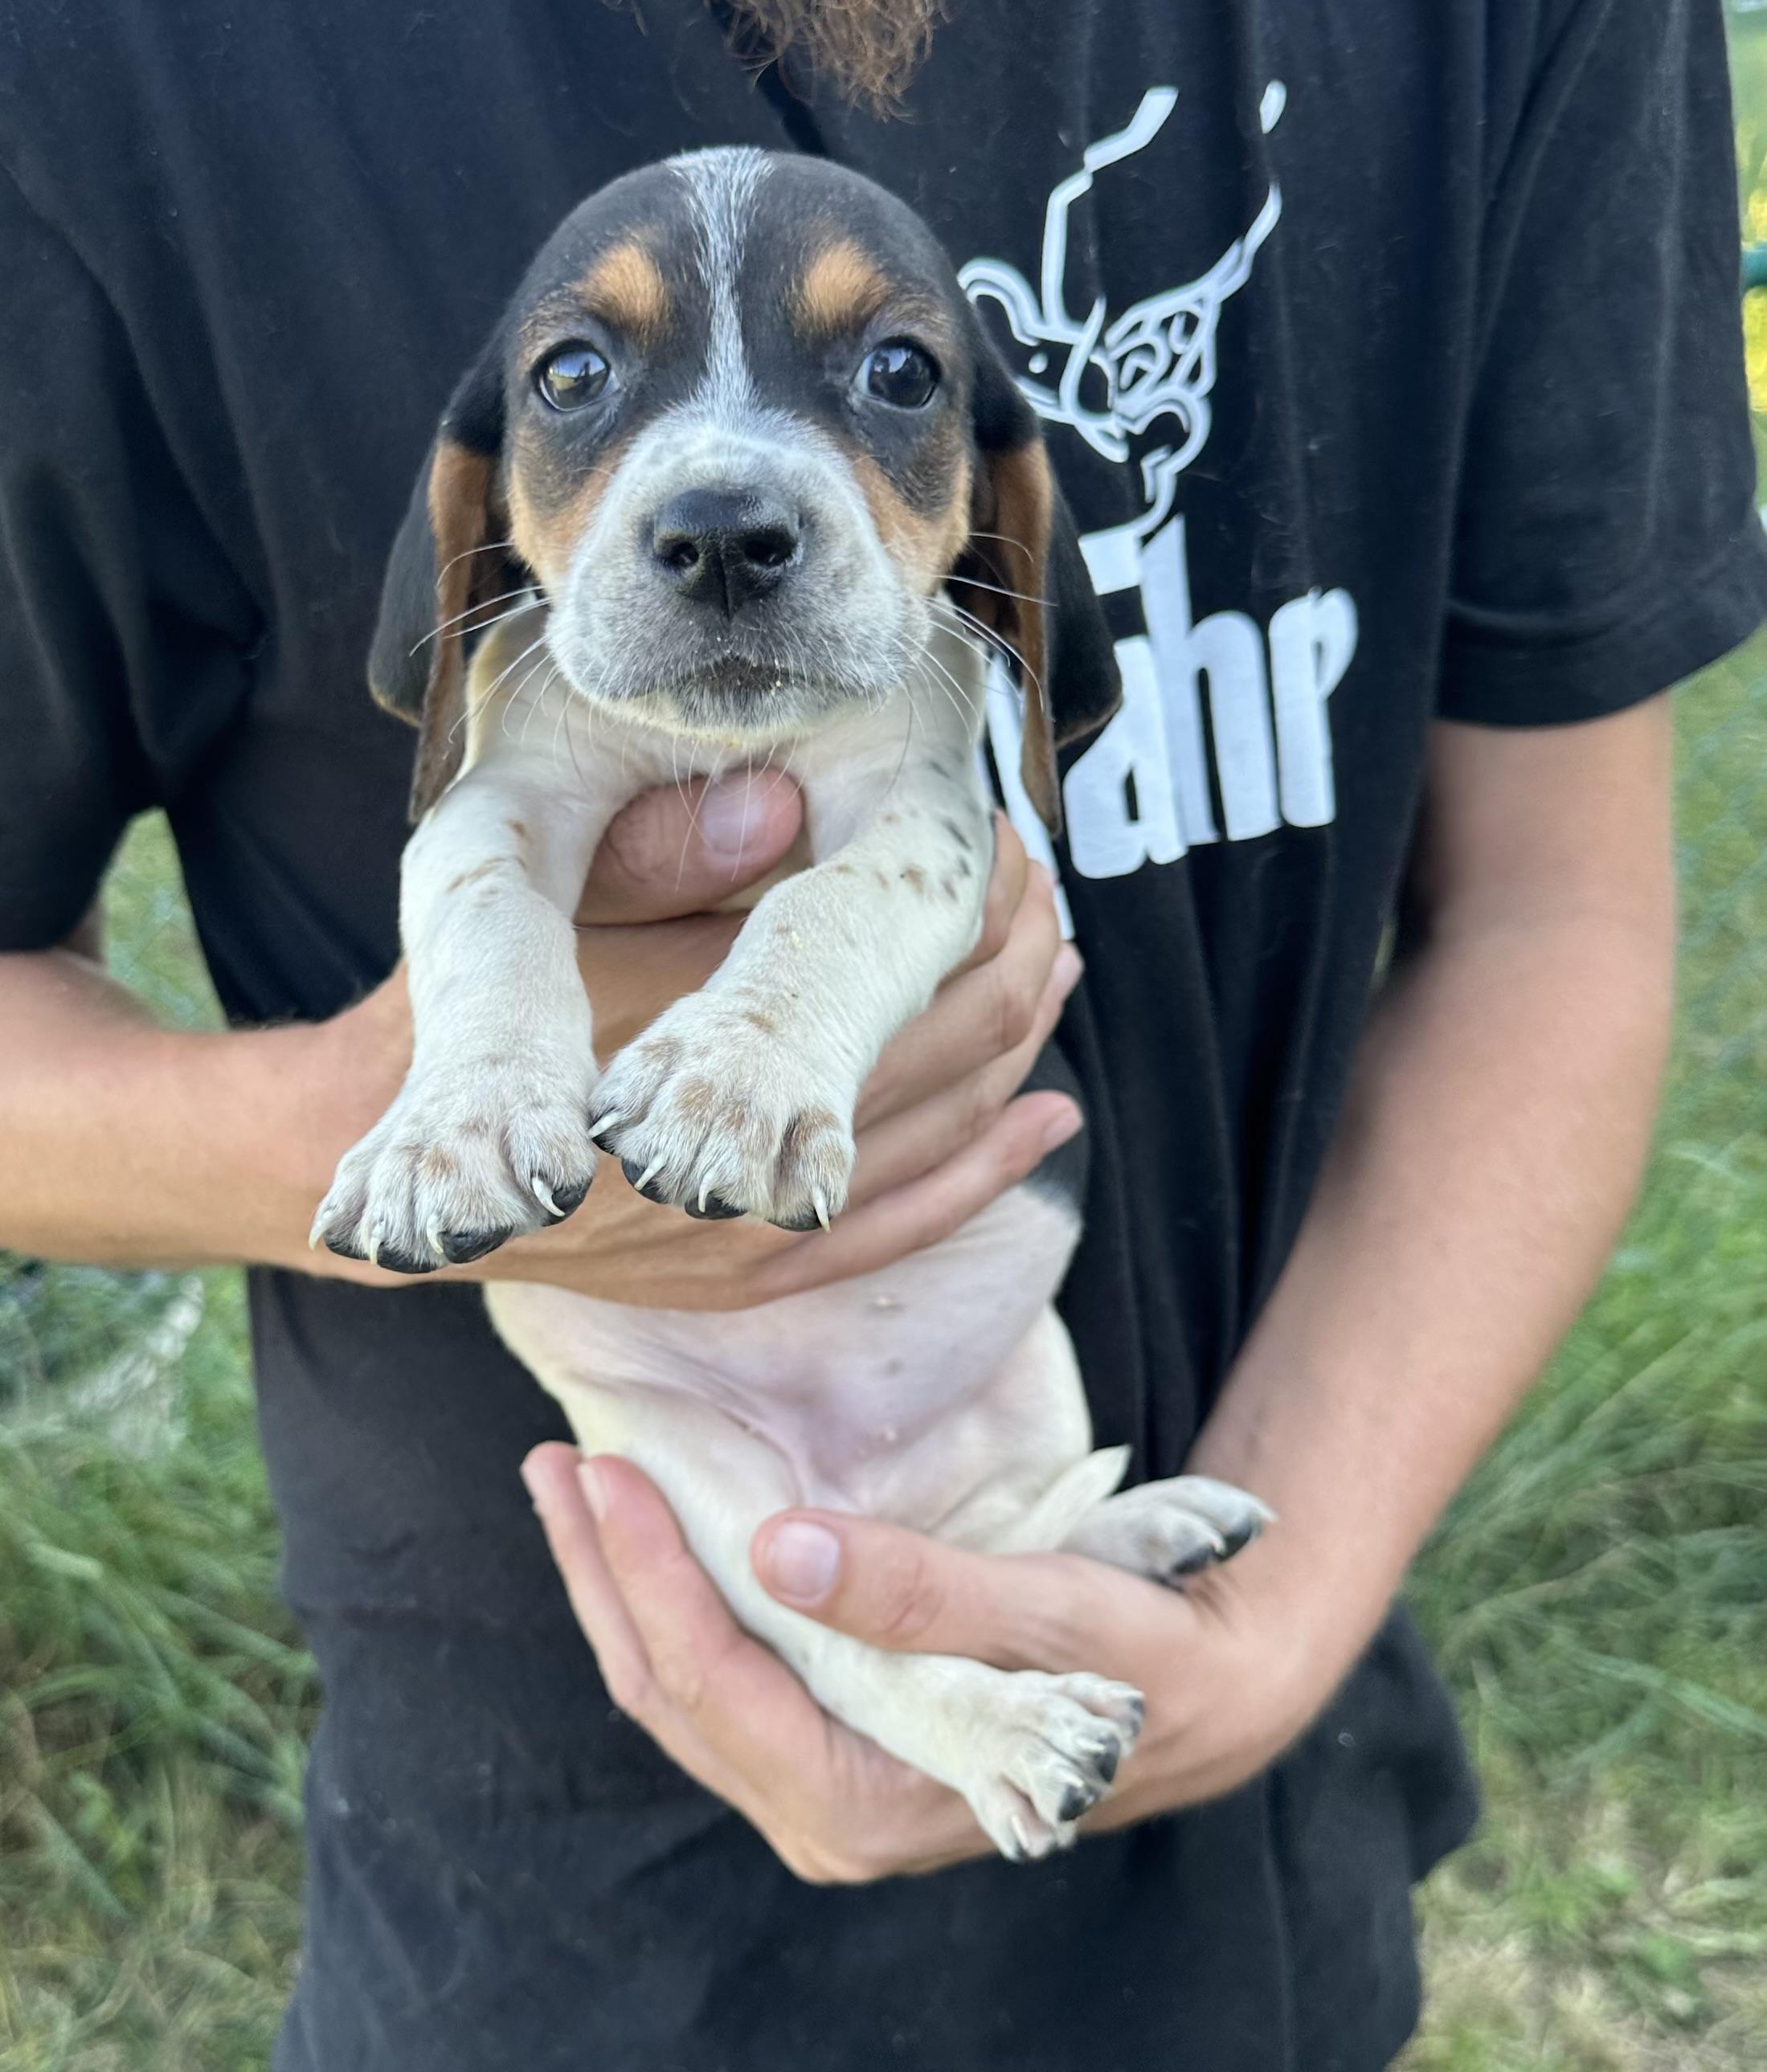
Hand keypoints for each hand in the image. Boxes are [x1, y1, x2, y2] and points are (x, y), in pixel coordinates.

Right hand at [304, 771, 1081, 1304]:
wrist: (404, 1173)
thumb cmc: (468, 1015)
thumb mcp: (537, 903)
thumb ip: (659, 854)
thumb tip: (784, 797)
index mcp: (692, 1059)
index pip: (875, 976)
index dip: (954, 903)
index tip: (991, 832)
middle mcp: (736, 1164)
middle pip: (931, 1058)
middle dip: (1004, 965)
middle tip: (1040, 884)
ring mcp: (750, 1234)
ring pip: (938, 1140)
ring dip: (1013, 1049)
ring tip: (1056, 965)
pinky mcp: (749, 1274)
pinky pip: (903, 1227)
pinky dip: (987, 1170)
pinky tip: (1046, 1119)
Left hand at [522, 1446, 1344, 1883]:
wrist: (1210, 1693)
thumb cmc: (1142, 1656)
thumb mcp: (1050, 1613)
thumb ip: (918, 1594)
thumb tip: (777, 1550)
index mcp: (866, 1802)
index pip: (716, 1687)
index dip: (648, 1577)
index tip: (607, 1470)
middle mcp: (826, 1815)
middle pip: (670, 1694)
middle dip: (603, 1576)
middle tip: (553, 1463)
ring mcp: (822, 1785)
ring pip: (679, 1692)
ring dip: (619, 1586)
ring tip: (571, 1487)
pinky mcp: (832, 1745)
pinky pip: (720, 1681)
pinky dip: (671, 1601)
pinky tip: (647, 1535)